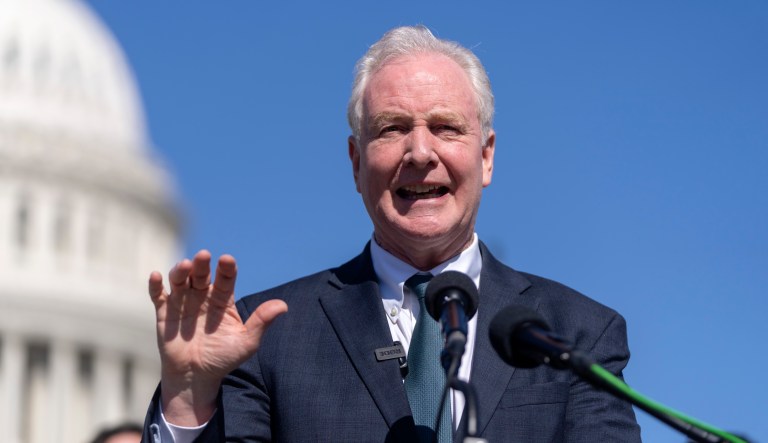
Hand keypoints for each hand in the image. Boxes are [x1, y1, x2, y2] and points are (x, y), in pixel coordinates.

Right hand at [148, 250, 286, 424]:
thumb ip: (261, 322)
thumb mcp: (247, 343)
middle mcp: (203, 296)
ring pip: (180, 280)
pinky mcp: (164, 313)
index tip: (227, 260)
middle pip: (201, 274)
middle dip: (202, 264)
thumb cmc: (223, 358)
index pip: (226, 278)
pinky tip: (155, 276)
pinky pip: (158, 296)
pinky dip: (155, 286)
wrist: (196, 378)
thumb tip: (283, 305)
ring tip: (185, 267)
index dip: (226, 268)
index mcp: (223, 300)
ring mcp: (183, 302)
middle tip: (203, 256)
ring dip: (180, 271)